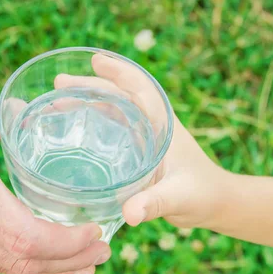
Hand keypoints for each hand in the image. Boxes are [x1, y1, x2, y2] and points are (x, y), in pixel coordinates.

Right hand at [0, 79, 109, 273]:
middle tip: (102, 255)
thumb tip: (32, 114)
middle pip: (20, 261)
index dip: (67, 244)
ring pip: (3, 265)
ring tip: (81, 266)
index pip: (25, 236)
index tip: (96, 233)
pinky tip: (35, 256)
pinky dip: (18, 260)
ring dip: (46, 268)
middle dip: (68, 263)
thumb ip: (2, 118)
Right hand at [54, 55, 229, 228]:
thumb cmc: (203, 195)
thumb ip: (154, 203)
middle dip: (90, 86)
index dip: (118, 73)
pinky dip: (92, 122)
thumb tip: (129, 213)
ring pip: (113, 110)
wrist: (216, 204)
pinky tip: (72, 129)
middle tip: (59, 84)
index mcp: (164, 125)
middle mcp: (153, 124)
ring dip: (87, 103)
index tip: (95, 60)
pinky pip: (112, 128)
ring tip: (57, 102)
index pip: (140, 89)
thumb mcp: (179, 198)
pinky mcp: (139, 150)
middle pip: (119, 96)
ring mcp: (145, 136)